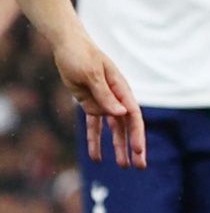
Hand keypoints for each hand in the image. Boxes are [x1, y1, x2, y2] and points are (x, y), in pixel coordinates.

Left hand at [51, 30, 143, 167]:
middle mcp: (116, 98)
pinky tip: (96, 156)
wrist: (67, 45)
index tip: (139, 151)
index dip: (137, 134)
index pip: (133, 116)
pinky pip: (94, 125)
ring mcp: (103, 102)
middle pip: (127, 126)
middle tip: (139, 166)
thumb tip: (121, 115)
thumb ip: (105, 96)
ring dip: (117, 147)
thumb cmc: (81, 56)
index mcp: (121, 89)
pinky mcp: (90, 104)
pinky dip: (94, 140)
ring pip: (112, 129)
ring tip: (123, 166)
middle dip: (133, 146)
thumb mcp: (91, 75)